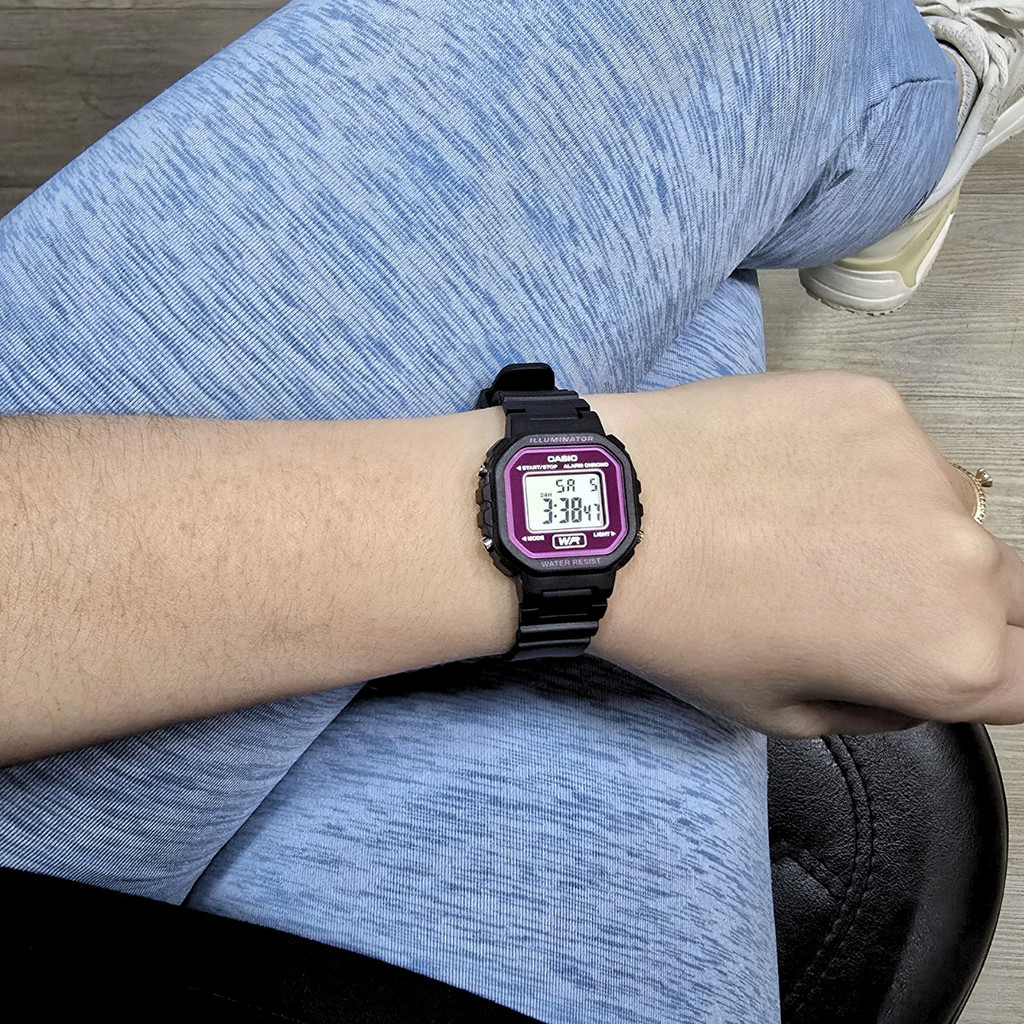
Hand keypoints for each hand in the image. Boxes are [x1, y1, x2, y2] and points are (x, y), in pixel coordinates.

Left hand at [592, 370, 1023, 735]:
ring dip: (902, 527)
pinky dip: (856, 466)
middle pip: (1004, 592)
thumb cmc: (681, 621)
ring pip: (948, 511)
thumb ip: (885, 704)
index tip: (959, 661)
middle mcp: (962, 559)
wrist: (612, 518)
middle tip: (857, 596)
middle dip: (949, 604)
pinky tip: (781, 477)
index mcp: (950, 656)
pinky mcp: (877, 404)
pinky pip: (894, 447)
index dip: (999, 674)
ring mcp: (922, 469)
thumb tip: (922, 678)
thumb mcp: (785, 713)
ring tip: (800, 528)